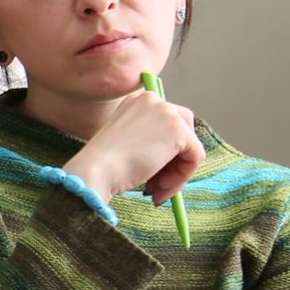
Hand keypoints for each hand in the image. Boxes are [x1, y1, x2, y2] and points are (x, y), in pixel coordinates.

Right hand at [64, 89, 203, 204]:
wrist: (95, 171)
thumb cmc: (103, 164)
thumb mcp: (126, 142)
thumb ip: (149, 140)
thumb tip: (177, 157)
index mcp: (138, 100)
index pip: (166, 122)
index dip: (164, 151)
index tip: (151, 174)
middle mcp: (154, 100)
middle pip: (185, 129)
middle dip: (175, 160)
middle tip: (158, 184)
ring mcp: (167, 113)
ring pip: (190, 146)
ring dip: (177, 172)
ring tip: (156, 190)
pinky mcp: (179, 131)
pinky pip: (195, 157)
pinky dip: (182, 177)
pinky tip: (160, 187)